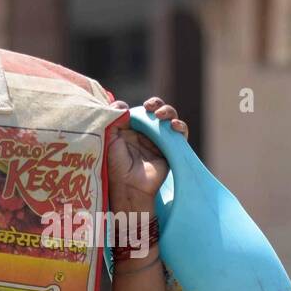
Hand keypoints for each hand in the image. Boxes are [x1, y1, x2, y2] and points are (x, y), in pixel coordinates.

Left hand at [106, 97, 187, 212]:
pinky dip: (180, 126)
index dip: (141, 106)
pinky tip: (173, 126)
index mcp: (130, 130)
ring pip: (169, 118)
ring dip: (168, 112)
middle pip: (156, 111)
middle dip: (156, 104)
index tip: (137, 106)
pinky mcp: (171, 148)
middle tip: (151, 107)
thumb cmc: (115, 166)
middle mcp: (145, 134)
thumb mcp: (109, 141)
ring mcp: (158, 140)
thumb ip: (113, 121)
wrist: (129, 186)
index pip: (139, 111)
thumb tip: (122, 105)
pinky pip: (180, 134)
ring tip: (161, 115)